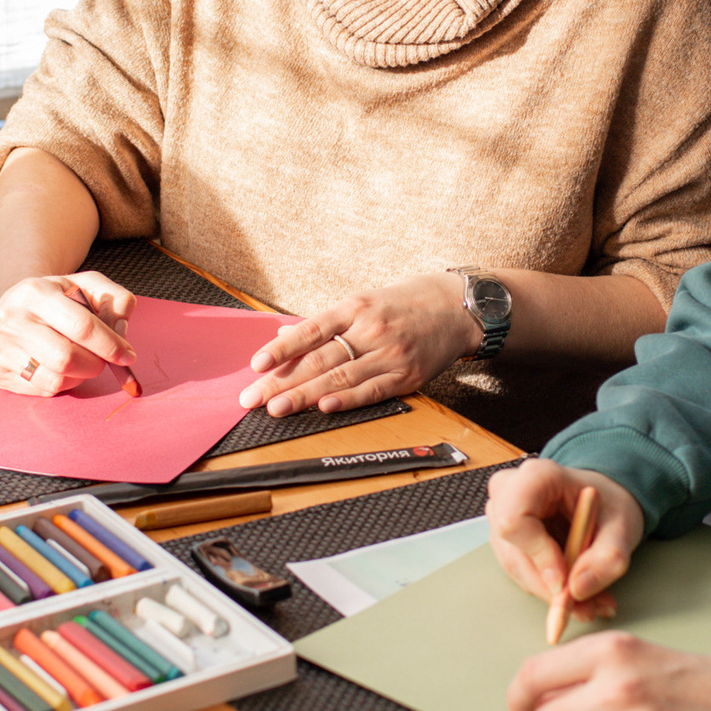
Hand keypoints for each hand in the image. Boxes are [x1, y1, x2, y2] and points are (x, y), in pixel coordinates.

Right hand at [0, 272, 135, 395]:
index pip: (81, 327)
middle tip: (102, 359)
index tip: (127, 355)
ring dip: (79, 376)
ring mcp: (0, 347)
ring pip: (55, 380)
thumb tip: (121, 331)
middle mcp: (11, 320)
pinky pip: (42, 390)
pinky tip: (60, 368)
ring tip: (80, 360)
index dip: (110, 345)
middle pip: (67, 359)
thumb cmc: (57, 298)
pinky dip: (62, 384)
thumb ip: (116, 300)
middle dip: (95, 364)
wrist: (13, 305)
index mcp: (35, 292)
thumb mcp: (87, 286)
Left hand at [239, 272, 473, 415]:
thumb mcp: (364, 301)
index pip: (311, 330)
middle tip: (252, 398)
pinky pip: (372, 390)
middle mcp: (371, 329)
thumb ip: (327, 323)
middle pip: (319, 359)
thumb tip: (285, 336)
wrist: (458, 308)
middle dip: (282, 381)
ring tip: (276, 408)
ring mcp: (391, 353)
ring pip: (341, 378)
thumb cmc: (404, 304)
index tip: (256, 365)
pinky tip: (324, 407)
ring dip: (304, 396)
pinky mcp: (408, 375)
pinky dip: (347, 400)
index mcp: (356, 307)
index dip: (281, 348)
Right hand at [486, 459, 641, 622]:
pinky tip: (577, 593)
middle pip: (514, 552)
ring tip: (591, 601)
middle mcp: (510, 492)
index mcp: (536, 477)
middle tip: (588, 604)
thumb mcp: (621, 526)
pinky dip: (549, 590)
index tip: (565, 581)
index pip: (514, 520)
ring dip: (553, 593)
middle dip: (551, 586)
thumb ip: (607, 557)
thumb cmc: (606, 502)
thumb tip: (579, 589)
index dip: (538, 555)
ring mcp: (502, 516)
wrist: (601, 499)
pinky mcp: (506, 539)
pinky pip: (521, 573)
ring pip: (516, 569)